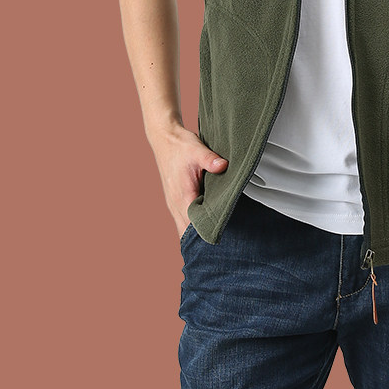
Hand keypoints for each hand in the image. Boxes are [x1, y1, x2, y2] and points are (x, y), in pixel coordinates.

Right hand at [147, 123, 228, 238]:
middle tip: (220, 250)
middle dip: (202, 241)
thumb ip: (211, 160)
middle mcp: (176, 204)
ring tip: (214, 243)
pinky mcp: (175, 200)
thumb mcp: (197, 150)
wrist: (165, 139)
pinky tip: (204, 228)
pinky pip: (183, 220)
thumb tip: (224, 165)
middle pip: (188, 233)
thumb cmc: (181, 146)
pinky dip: (191, 227)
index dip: (206, 235)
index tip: (221, 242)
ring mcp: (174, 204)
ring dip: (196, 235)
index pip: (194, 225)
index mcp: (183, 196)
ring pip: (184, 229)